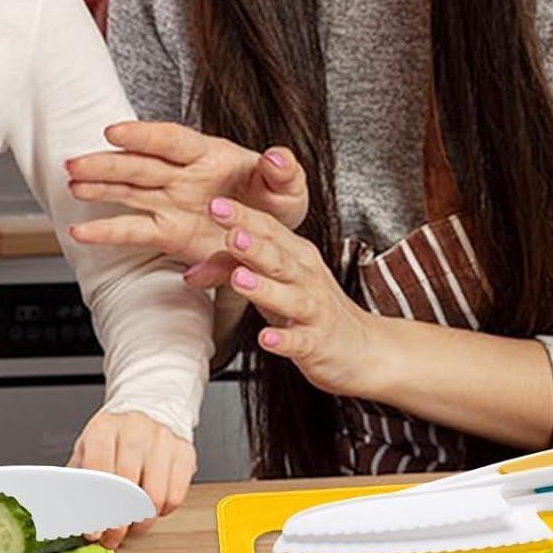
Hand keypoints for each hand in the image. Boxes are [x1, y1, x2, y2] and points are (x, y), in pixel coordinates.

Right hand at [65, 122, 308, 272]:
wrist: (274, 241)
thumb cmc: (277, 204)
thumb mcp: (290, 188)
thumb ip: (284, 172)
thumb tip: (277, 156)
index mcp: (211, 155)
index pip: (171, 140)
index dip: (142, 135)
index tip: (114, 132)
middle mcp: (183, 176)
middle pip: (140, 164)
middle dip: (108, 163)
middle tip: (77, 163)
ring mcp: (171, 203)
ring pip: (129, 191)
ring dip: (99, 186)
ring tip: (71, 183)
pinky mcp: (167, 232)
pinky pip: (132, 230)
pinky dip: (106, 232)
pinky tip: (80, 231)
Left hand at [67, 408, 196, 550]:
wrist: (149, 410)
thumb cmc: (115, 438)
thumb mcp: (89, 450)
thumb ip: (79, 480)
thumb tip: (67, 515)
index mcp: (104, 428)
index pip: (99, 473)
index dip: (96, 508)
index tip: (94, 531)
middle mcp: (134, 429)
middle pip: (127, 489)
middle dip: (119, 523)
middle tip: (113, 536)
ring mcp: (162, 439)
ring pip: (154, 497)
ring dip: (142, 521)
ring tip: (134, 524)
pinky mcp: (184, 451)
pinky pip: (175, 495)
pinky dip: (164, 510)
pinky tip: (153, 507)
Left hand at [203, 196, 383, 398]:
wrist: (362, 348)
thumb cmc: (310, 308)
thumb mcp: (272, 283)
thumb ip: (230, 271)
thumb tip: (190, 272)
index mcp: (296, 256)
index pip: (269, 229)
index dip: (244, 216)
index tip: (216, 204)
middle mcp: (307, 278)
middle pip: (279, 257)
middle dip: (254, 245)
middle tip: (232, 233)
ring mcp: (314, 310)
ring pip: (289, 296)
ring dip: (264, 288)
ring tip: (240, 279)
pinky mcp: (318, 344)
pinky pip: (299, 341)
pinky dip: (283, 340)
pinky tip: (266, 339)